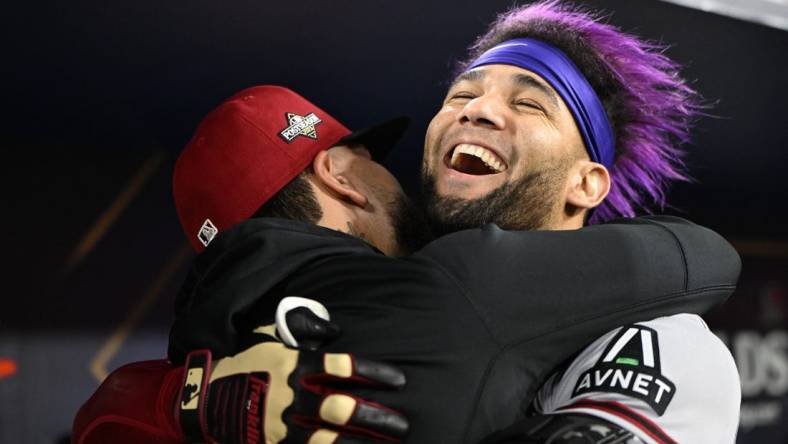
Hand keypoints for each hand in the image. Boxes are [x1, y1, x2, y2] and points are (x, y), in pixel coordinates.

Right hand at [178, 334, 407, 442]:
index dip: (374, 373)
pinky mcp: (275, 443)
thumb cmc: (242, 360)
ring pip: (331, 438)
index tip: (399, 380)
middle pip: (343, 407)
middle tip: (401, 424)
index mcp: (295, 364)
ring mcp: (283, 423)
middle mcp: (293, 395)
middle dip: (376, 417)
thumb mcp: (269, 335)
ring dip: (361, 442)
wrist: (202, 396)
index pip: (344, 367)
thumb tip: (335, 328)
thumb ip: (303, 328)